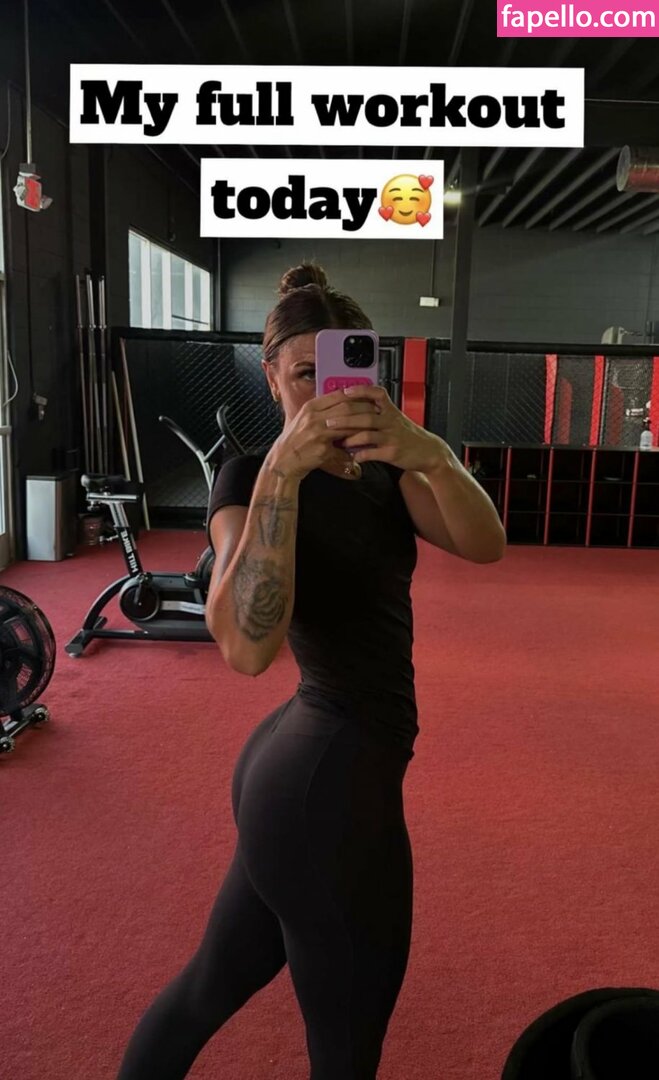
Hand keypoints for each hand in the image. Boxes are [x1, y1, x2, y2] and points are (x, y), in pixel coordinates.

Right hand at [266, 390, 380, 480]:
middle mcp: (313, 416)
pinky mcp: (321, 448)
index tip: (368, 396)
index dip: (356, 394)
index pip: (338, 394)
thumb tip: (343, 403)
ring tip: (375, 423)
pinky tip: (365, 441)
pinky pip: (343, 442)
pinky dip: (355, 440)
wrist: (284, 460)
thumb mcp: (306, 419)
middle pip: (345, 407)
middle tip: (377, 410)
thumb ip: (323, 411)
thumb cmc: (296, 440)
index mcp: (311, 407)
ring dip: (363, 423)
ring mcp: (317, 432)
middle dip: (364, 408)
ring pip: (347, 423)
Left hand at [335, 385, 450, 472]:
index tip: (345, 391)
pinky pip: (372, 453)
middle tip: (328, 422)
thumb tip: (355, 409)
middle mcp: (391, 421)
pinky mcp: (392, 452)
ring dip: (350, 438)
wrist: (428, 452)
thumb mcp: (396, 420)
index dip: (361, 391)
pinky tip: (353, 456)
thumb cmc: (408, 436)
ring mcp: (391, 437)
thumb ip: (378, 414)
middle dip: (344, 418)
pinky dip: (360, 455)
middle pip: (365, 415)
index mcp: (391, 411)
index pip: (377, 394)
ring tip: (339, 441)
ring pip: (367, 434)